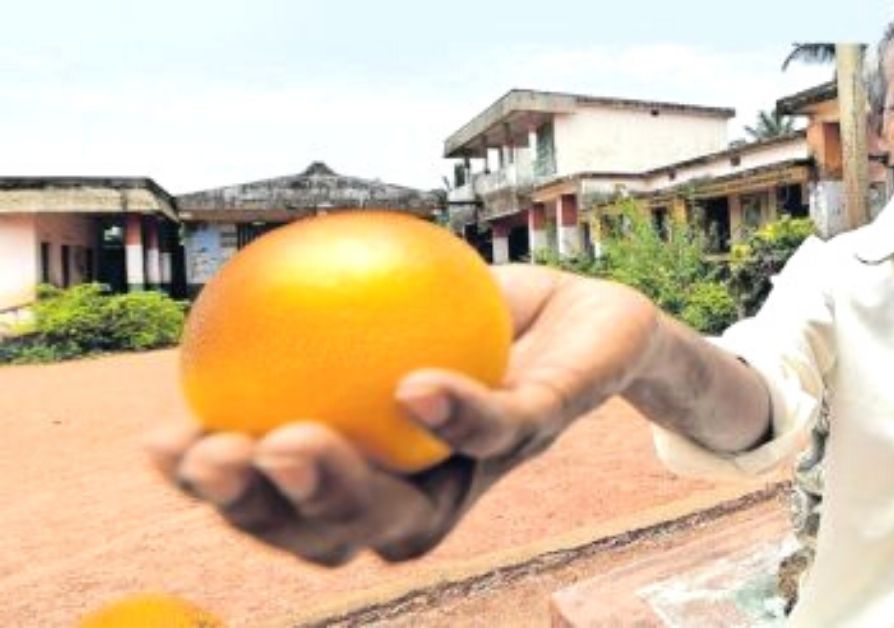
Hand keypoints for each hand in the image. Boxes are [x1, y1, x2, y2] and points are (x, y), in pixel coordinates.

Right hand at [147, 265, 660, 565]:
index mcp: (373, 475)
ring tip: (288, 444)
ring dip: (346, 488)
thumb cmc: (463, 319)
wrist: (582, 314)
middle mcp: (424, 494)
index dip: (219, 494)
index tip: (163, 445)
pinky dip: (459, 416)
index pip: (284, 504)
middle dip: (266, 515)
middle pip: (337, 536)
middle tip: (220, 460)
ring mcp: (484, 471)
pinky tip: (413, 388)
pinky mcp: (547, 424)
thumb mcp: (377, 316)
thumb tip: (212, 309)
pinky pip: (501, 426)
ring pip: (413, 514)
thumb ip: (310, 326)